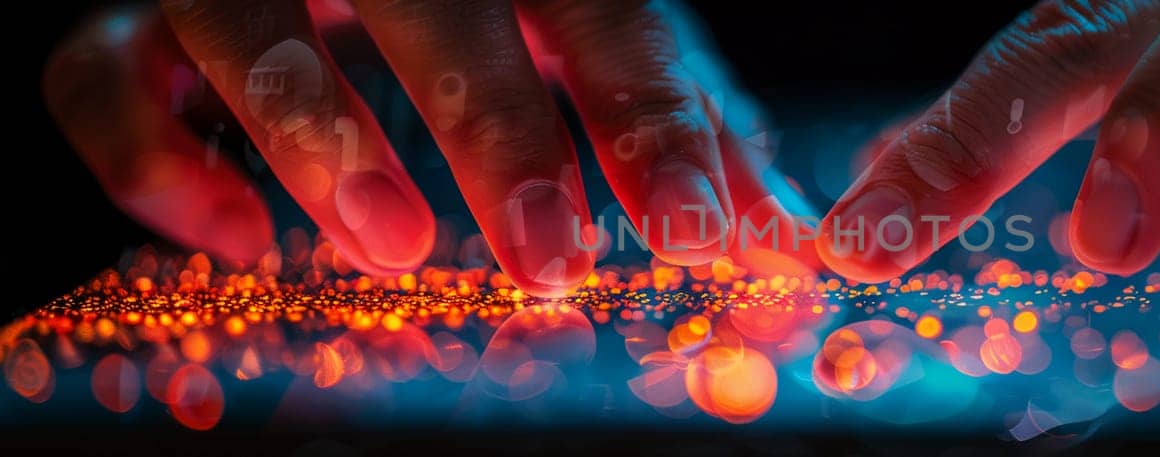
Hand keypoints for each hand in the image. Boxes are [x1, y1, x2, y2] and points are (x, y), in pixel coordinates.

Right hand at [44, 0, 814, 295]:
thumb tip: (780, 243)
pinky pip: (101, 80)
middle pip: (436, 8)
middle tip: (548, 255)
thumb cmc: (502, 13)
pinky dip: (157, 164)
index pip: (605, 16)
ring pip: (247, 25)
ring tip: (394, 244)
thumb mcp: (594, 49)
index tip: (695, 233)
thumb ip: (679, 130)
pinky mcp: (134, 23)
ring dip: (320, 139)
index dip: (651, 123)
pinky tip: (238, 241)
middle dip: (496, 132)